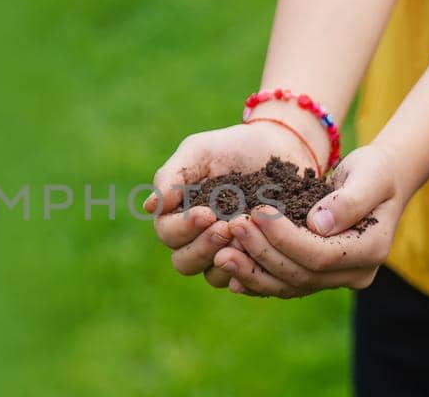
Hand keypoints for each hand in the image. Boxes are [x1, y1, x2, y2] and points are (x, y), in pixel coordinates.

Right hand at [145, 121, 328, 288]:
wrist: (278, 147)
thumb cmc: (232, 148)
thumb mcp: (200, 151)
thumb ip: (173, 175)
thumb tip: (150, 207)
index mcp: (179, 216)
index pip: (168, 234)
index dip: (184, 228)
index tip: (207, 213)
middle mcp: (198, 240)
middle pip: (185, 262)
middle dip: (204, 246)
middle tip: (227, 226)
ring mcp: (227, 253)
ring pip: (213, 276)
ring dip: (227, 259)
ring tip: (247, 235)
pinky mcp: (255, 259)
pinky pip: (247, 280)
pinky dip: (251, 269)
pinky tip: (263, 251)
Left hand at [212, 145, 405, 297]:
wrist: (379, 182)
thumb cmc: (376, 172)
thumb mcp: (371, 175)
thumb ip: (349, 200)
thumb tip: (317, 224)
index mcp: (371, 251)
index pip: (320, 255)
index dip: (285, 238)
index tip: (257, 213)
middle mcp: (354, 273)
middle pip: (300, 274)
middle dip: (262, 253)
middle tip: (232, 228)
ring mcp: (335, 279)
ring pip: (288, 285)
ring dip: (251, 271)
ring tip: (220, 253)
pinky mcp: (316, 275)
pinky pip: (283, 284)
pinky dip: (255, 278)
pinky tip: (228, 269)